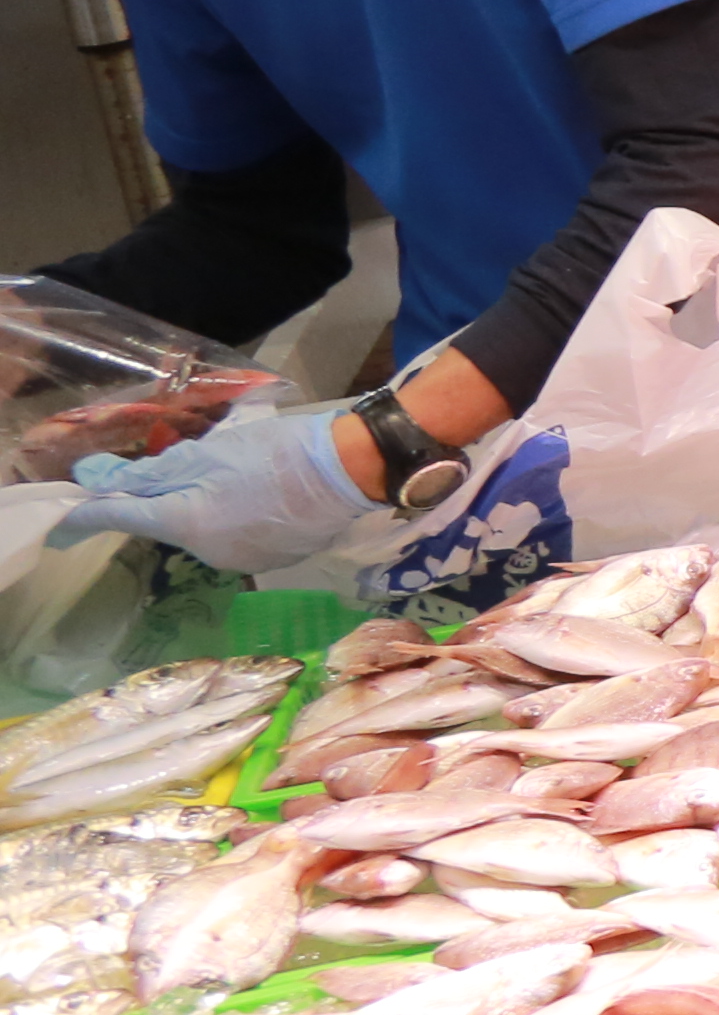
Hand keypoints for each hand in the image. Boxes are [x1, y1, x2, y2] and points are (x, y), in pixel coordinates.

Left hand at [54, 405, 374, 574]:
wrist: (353, 471)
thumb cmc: (277, 453)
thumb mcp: (209, 452)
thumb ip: (151, 472)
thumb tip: (96, 480)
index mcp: (185, 524)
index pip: (119, 520)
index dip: (89, 513)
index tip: (68, 513)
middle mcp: (208, 554)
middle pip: (169, 525)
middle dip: (171, 500)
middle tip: (195, 466)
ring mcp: (244, 561)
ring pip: (206, 531)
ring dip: (209, 509)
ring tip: (244, 477)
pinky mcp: (276, 560)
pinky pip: (240, 539)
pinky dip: (242, 519)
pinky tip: (269, 496)